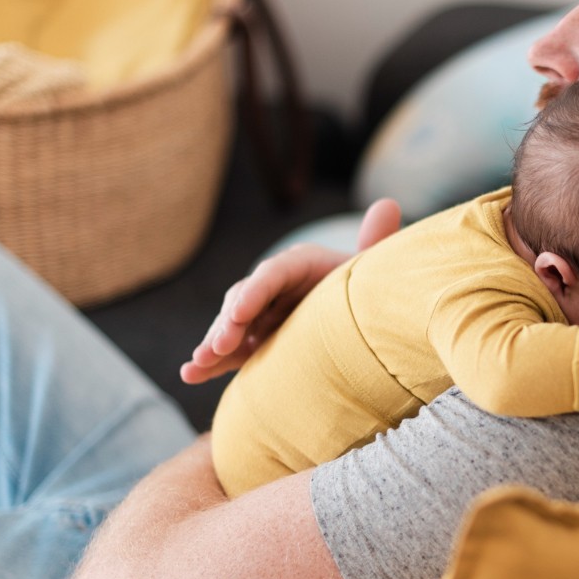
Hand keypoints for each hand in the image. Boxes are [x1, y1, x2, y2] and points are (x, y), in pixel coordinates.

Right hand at [180, 198, 402, 383]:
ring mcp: (260, 315)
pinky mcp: (253, 341)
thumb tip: (388, 204)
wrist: (359, 315)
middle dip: (229, 323)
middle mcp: (272, 287)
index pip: (273, 274)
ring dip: (213, 344)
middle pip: (245, 301)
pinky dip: (210, 362)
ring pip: (230, 327)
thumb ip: (375, 243)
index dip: (255, 291)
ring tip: (198, 364)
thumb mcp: (368, 268)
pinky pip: (229, 351)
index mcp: (298, 265)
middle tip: (219, 346)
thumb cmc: (363, 288)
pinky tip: (189, 374)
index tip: (240, 311)